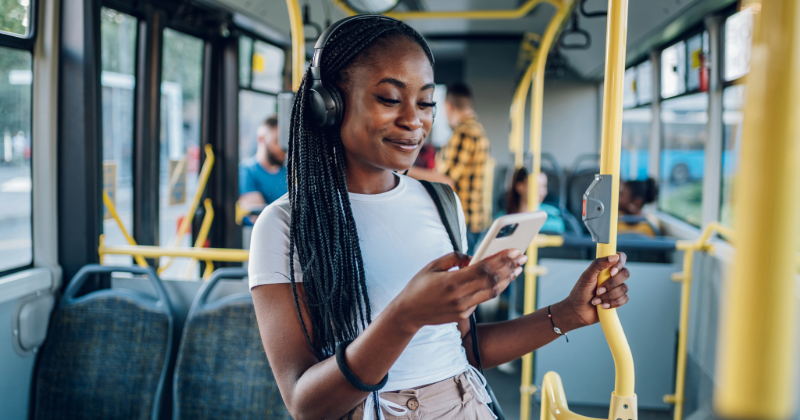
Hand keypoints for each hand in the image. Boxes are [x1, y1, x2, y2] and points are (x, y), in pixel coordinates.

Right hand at [392, 250, 527, 331]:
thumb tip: (472, 256)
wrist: (408, 313)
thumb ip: (453, 258)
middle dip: (510, 267)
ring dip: (507, 279)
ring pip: (492, 292)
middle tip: (522, 257)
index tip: (514, 250)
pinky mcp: (463, 315)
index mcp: (451, 281)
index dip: (501, 259)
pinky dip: (494, 288)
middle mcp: (460, 296)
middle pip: (492, 280)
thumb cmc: (418, 285)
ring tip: (518, 269)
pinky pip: (482, 299)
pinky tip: (502, 279)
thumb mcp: (432, 266)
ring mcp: (463, 308)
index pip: (483, 268)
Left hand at [556, 252, 630, 329]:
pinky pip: (625, 299)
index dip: (619, 263)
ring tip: (596, 300)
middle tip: (598, 290)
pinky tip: (603, 306)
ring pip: (624, 288)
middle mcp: (613, 276)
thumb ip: (598, 264)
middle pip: (625, 273)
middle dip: (611, 284)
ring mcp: (616, 288)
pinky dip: (613, 303)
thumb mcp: (587, 276)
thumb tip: (614, 256)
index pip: (620, 257)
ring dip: (609, 296)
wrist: (578, 312)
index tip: (612, 272)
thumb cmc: (580, 292)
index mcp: (605, 267)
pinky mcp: (619, 299)